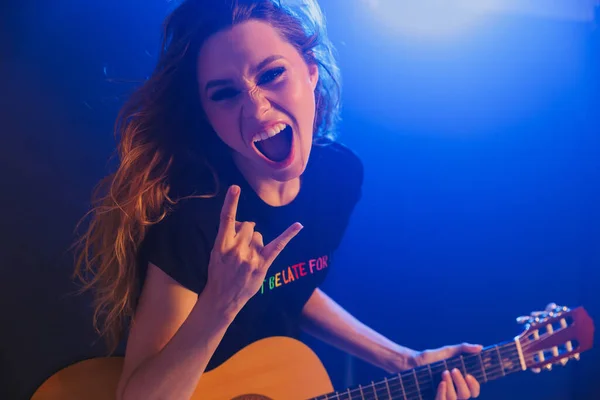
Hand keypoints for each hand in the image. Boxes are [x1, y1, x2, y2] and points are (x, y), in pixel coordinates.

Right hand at [206, 185, 302, 314]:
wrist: (222, 299)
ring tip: (248, 259)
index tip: (235, 188)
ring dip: (256, 242)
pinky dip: (289, 234)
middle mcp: (236, 249)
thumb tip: (242, 224)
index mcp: (221, 245)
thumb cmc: (218, 274)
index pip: (226, 219)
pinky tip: (299, 226)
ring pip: (260, 235)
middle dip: (248, 231)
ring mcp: (251, 257)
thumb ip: (228, 237)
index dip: (230, 202)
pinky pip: (278, 245)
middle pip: (249, 226)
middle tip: (243, 246)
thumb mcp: (216, 254)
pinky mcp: (263, 264)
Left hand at [416, 343, 482, 399]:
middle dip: (461, 383)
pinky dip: (442, 393)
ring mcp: (443, 396)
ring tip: (444, 372)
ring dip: (451, 386)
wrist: (410, 363)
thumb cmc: (430, 358)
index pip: (474, 391)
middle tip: (453, 370)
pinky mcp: (433, 398)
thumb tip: (480, 347)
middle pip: (466, 395)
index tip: (469, 375)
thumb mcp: (447, 352)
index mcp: (459, 382)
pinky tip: (440, 383)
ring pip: (454, 399)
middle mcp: (453, 392)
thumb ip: (463, 349)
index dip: (474, 385)